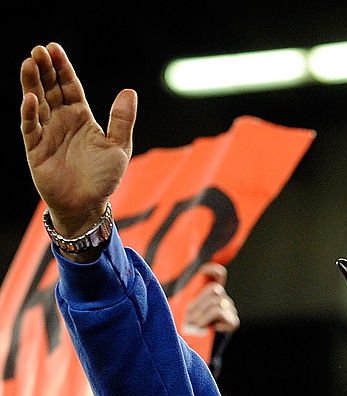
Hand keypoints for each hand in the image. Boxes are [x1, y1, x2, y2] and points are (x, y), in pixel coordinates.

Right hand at [20, 42, 136, 237]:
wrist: (88, 206)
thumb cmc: (104, 178)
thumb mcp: (118, 147)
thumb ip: (122, 120)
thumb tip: (129, 91)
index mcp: (81, 117)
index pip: (69, 85)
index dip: (62, 67)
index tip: (54, 48)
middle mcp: (62, 121)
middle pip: (50, 88)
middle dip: (44, 69)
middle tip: (39, 50)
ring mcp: (47, 133)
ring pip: (37, 103)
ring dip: (32, 84)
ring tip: (29, 63)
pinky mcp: (36, 149)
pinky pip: (31, 127)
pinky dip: (30, 113)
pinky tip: (31, 99)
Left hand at [183, 263, 239, 335]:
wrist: (196, 350)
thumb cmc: (187, 331)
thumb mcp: (184, 310)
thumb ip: (186, 296)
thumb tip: (178, 280)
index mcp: (212, 296)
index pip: (219, 276)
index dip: (213, 270)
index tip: (202, 270)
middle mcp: (224, 300)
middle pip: (215, 289)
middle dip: (199, 303)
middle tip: (188, 318)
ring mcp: (230, 311)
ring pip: (215, 301)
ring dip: (200, 314)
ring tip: (194, 326)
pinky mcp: (233, 321)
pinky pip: (219, 311)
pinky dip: (207, 318)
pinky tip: (206, 328)